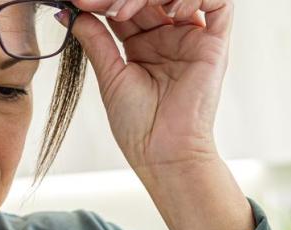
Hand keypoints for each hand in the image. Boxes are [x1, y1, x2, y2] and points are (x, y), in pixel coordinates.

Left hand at [69, 0, 232, 177]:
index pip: (127, 3)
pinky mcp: (214, 44)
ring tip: (125, 13)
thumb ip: (95, 39)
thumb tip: (72, 12)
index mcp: (144, 44)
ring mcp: (192, 38)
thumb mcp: (110, 75)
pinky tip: (170, 12)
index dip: (105, 0)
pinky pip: (217, 3)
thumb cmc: (139, 127)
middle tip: (98, 4)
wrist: (162, 152)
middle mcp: (169, 37)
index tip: (80, 4)